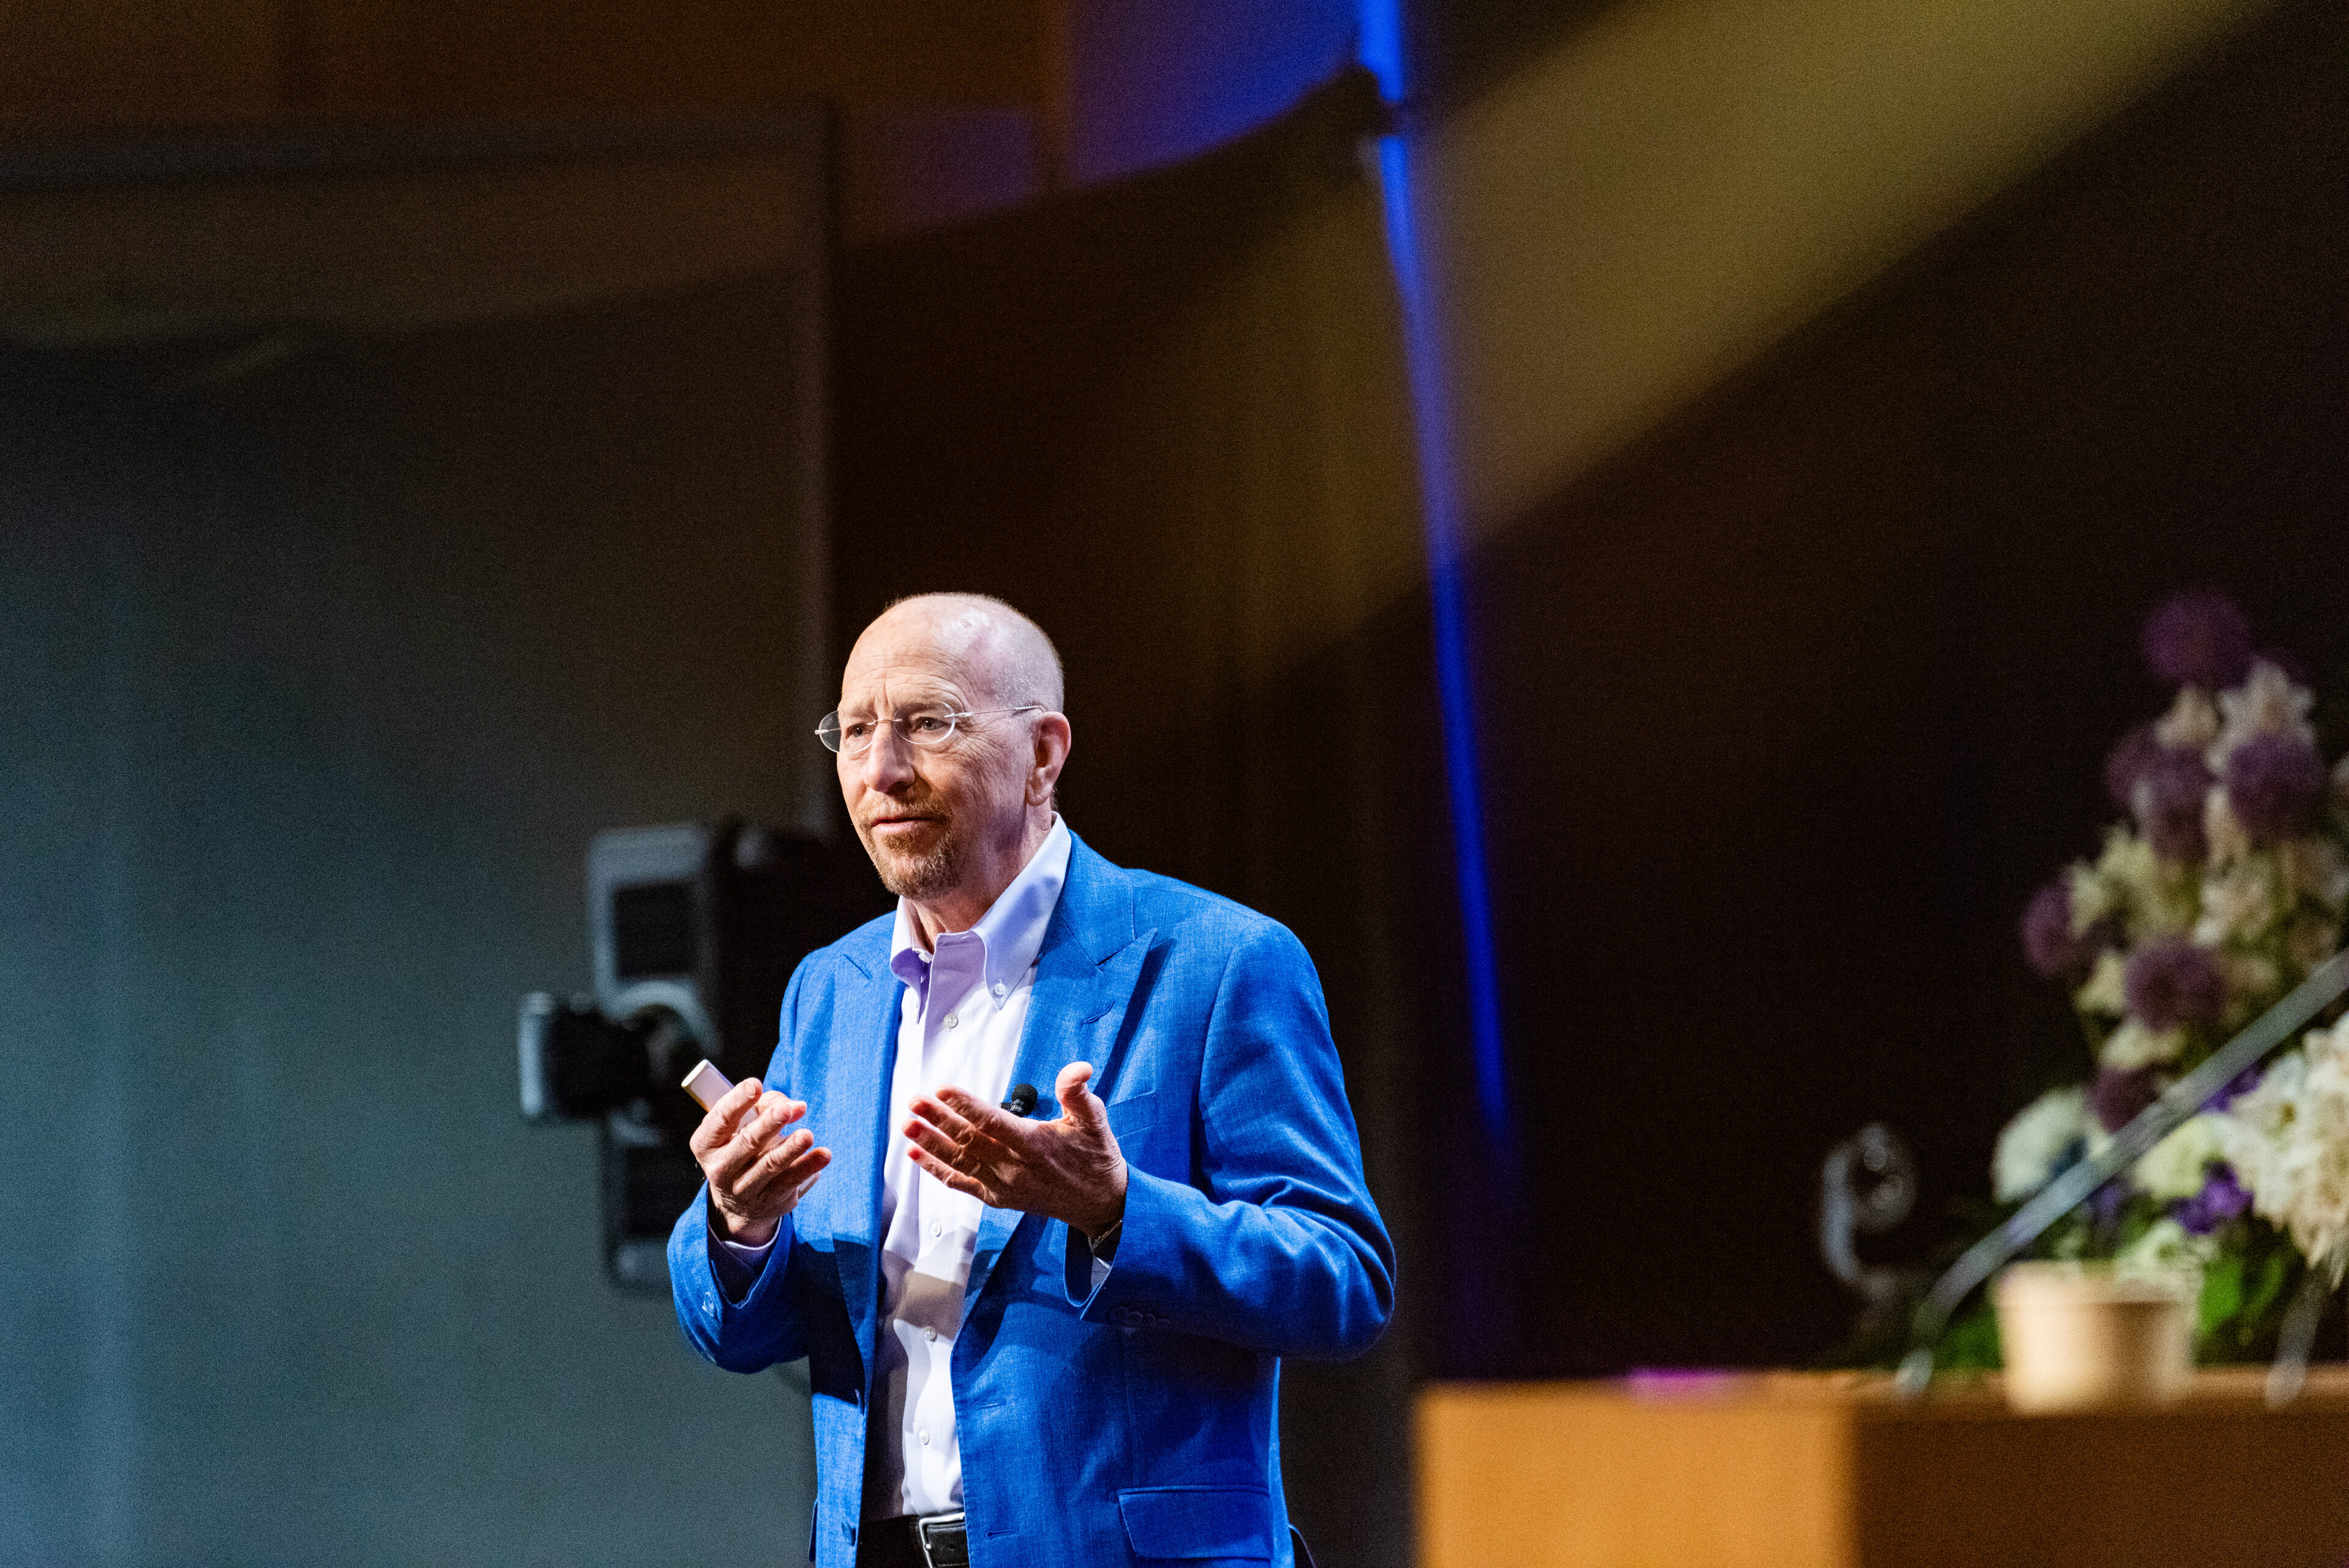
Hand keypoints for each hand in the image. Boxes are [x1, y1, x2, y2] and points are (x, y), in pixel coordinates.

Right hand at [690, 1077, 830, 1246]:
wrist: (738, 1205)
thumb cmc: (741, 1149)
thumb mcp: (739, 1128)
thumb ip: (764, 1107)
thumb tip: (795, 1106)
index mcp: (707, 1144)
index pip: (720, 1119)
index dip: (737, 1101)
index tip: (755, 1084)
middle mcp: (721, 1168)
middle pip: (747, 1142)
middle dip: (768, 1124)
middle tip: (786, 1110)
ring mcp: (744, 1188)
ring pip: (770, 1165)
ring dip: (790, 1149)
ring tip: (807, 1135)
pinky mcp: (769, 1200)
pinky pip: (790, 1181)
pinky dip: (807, 1166)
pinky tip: (823, 1155)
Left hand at [905, 1061, 1126, 1236]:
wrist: (1098, 1202)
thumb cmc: (1095, 1156)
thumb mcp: (1095, 1120)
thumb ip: (1078, 1093)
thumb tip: (1078, 1069)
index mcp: (1035, 1145)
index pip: (993, 1122)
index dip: (966, 1105)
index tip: (943, 1089)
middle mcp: (1014, 1168)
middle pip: (969, 1140)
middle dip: (938, 1119)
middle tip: (914, 1100)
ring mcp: (1003, 1186)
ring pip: (960, 1161)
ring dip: (931, 1143)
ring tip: (908, 1124)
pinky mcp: (996, 1197)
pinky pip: (961, 1183)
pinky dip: (936, 1170)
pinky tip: (915, 1155)